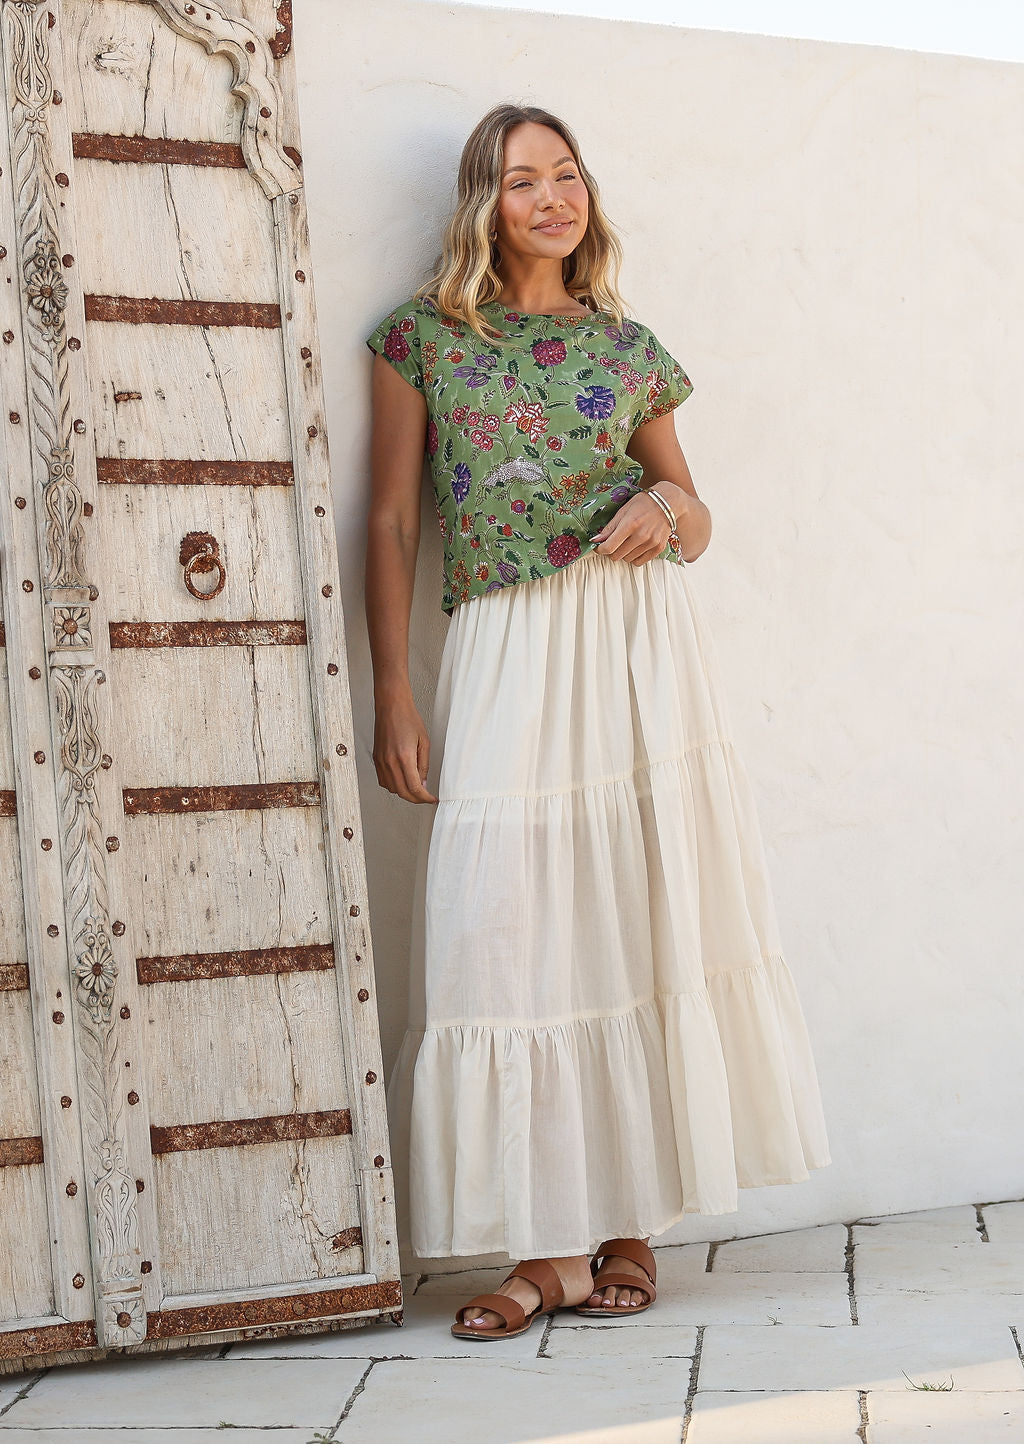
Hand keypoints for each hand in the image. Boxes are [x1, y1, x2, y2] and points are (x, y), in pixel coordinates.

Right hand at [372, 689, 438, 803]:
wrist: (391, 706)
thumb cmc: (408, 719)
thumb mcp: (424, 742)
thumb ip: (424, 765)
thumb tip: (423, 782)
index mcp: (404, 757)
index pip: (414, 787)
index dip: (424, 798)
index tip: (431, 799)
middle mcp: (390, 761)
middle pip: (402, 792)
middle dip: (416, 799)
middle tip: (425, 797)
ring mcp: (381, 761)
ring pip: (392, 789)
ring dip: (404, 792)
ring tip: (415, 788)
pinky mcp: (376, 759)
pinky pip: (383, 781)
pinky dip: (393, 785)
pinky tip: (401, 780)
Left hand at [590, 489, 675, 564]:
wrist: (668, 502)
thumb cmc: (643, 503)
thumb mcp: (623, 510)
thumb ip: (610, 527)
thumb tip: (595, 540)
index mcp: (630, 524)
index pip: (609, 547)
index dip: (600, 549)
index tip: (599, 547)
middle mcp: (641, 535)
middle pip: (616, 556)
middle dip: (611, 551)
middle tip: (612, 543)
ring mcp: (651, 543)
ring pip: (627, 560)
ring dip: (623, 553)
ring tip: (626, 542)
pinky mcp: (658, 548)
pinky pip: (639, 562)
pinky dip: (634, 557)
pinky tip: (635, 547)